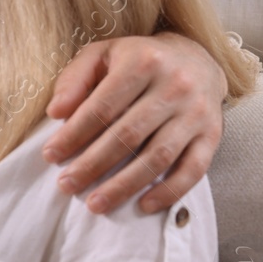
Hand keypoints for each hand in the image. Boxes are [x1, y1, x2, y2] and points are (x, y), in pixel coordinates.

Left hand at [43, 31, 226, 214]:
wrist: (196, 59)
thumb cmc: (137, 60)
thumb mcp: (102, 55)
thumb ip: (74, 79)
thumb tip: (55, 112)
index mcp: (143, 62)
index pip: (102, 107)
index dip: (73, 134)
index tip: (50, 155)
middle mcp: (174, 86)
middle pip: (127, 135)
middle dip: (92, 165)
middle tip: (66, 185)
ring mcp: (196, 112)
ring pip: (157, 157)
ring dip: (124, 185)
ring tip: (95, 204)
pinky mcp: (212, 135)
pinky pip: (193, 169)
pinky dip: (168, 191)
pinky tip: (143, 206)